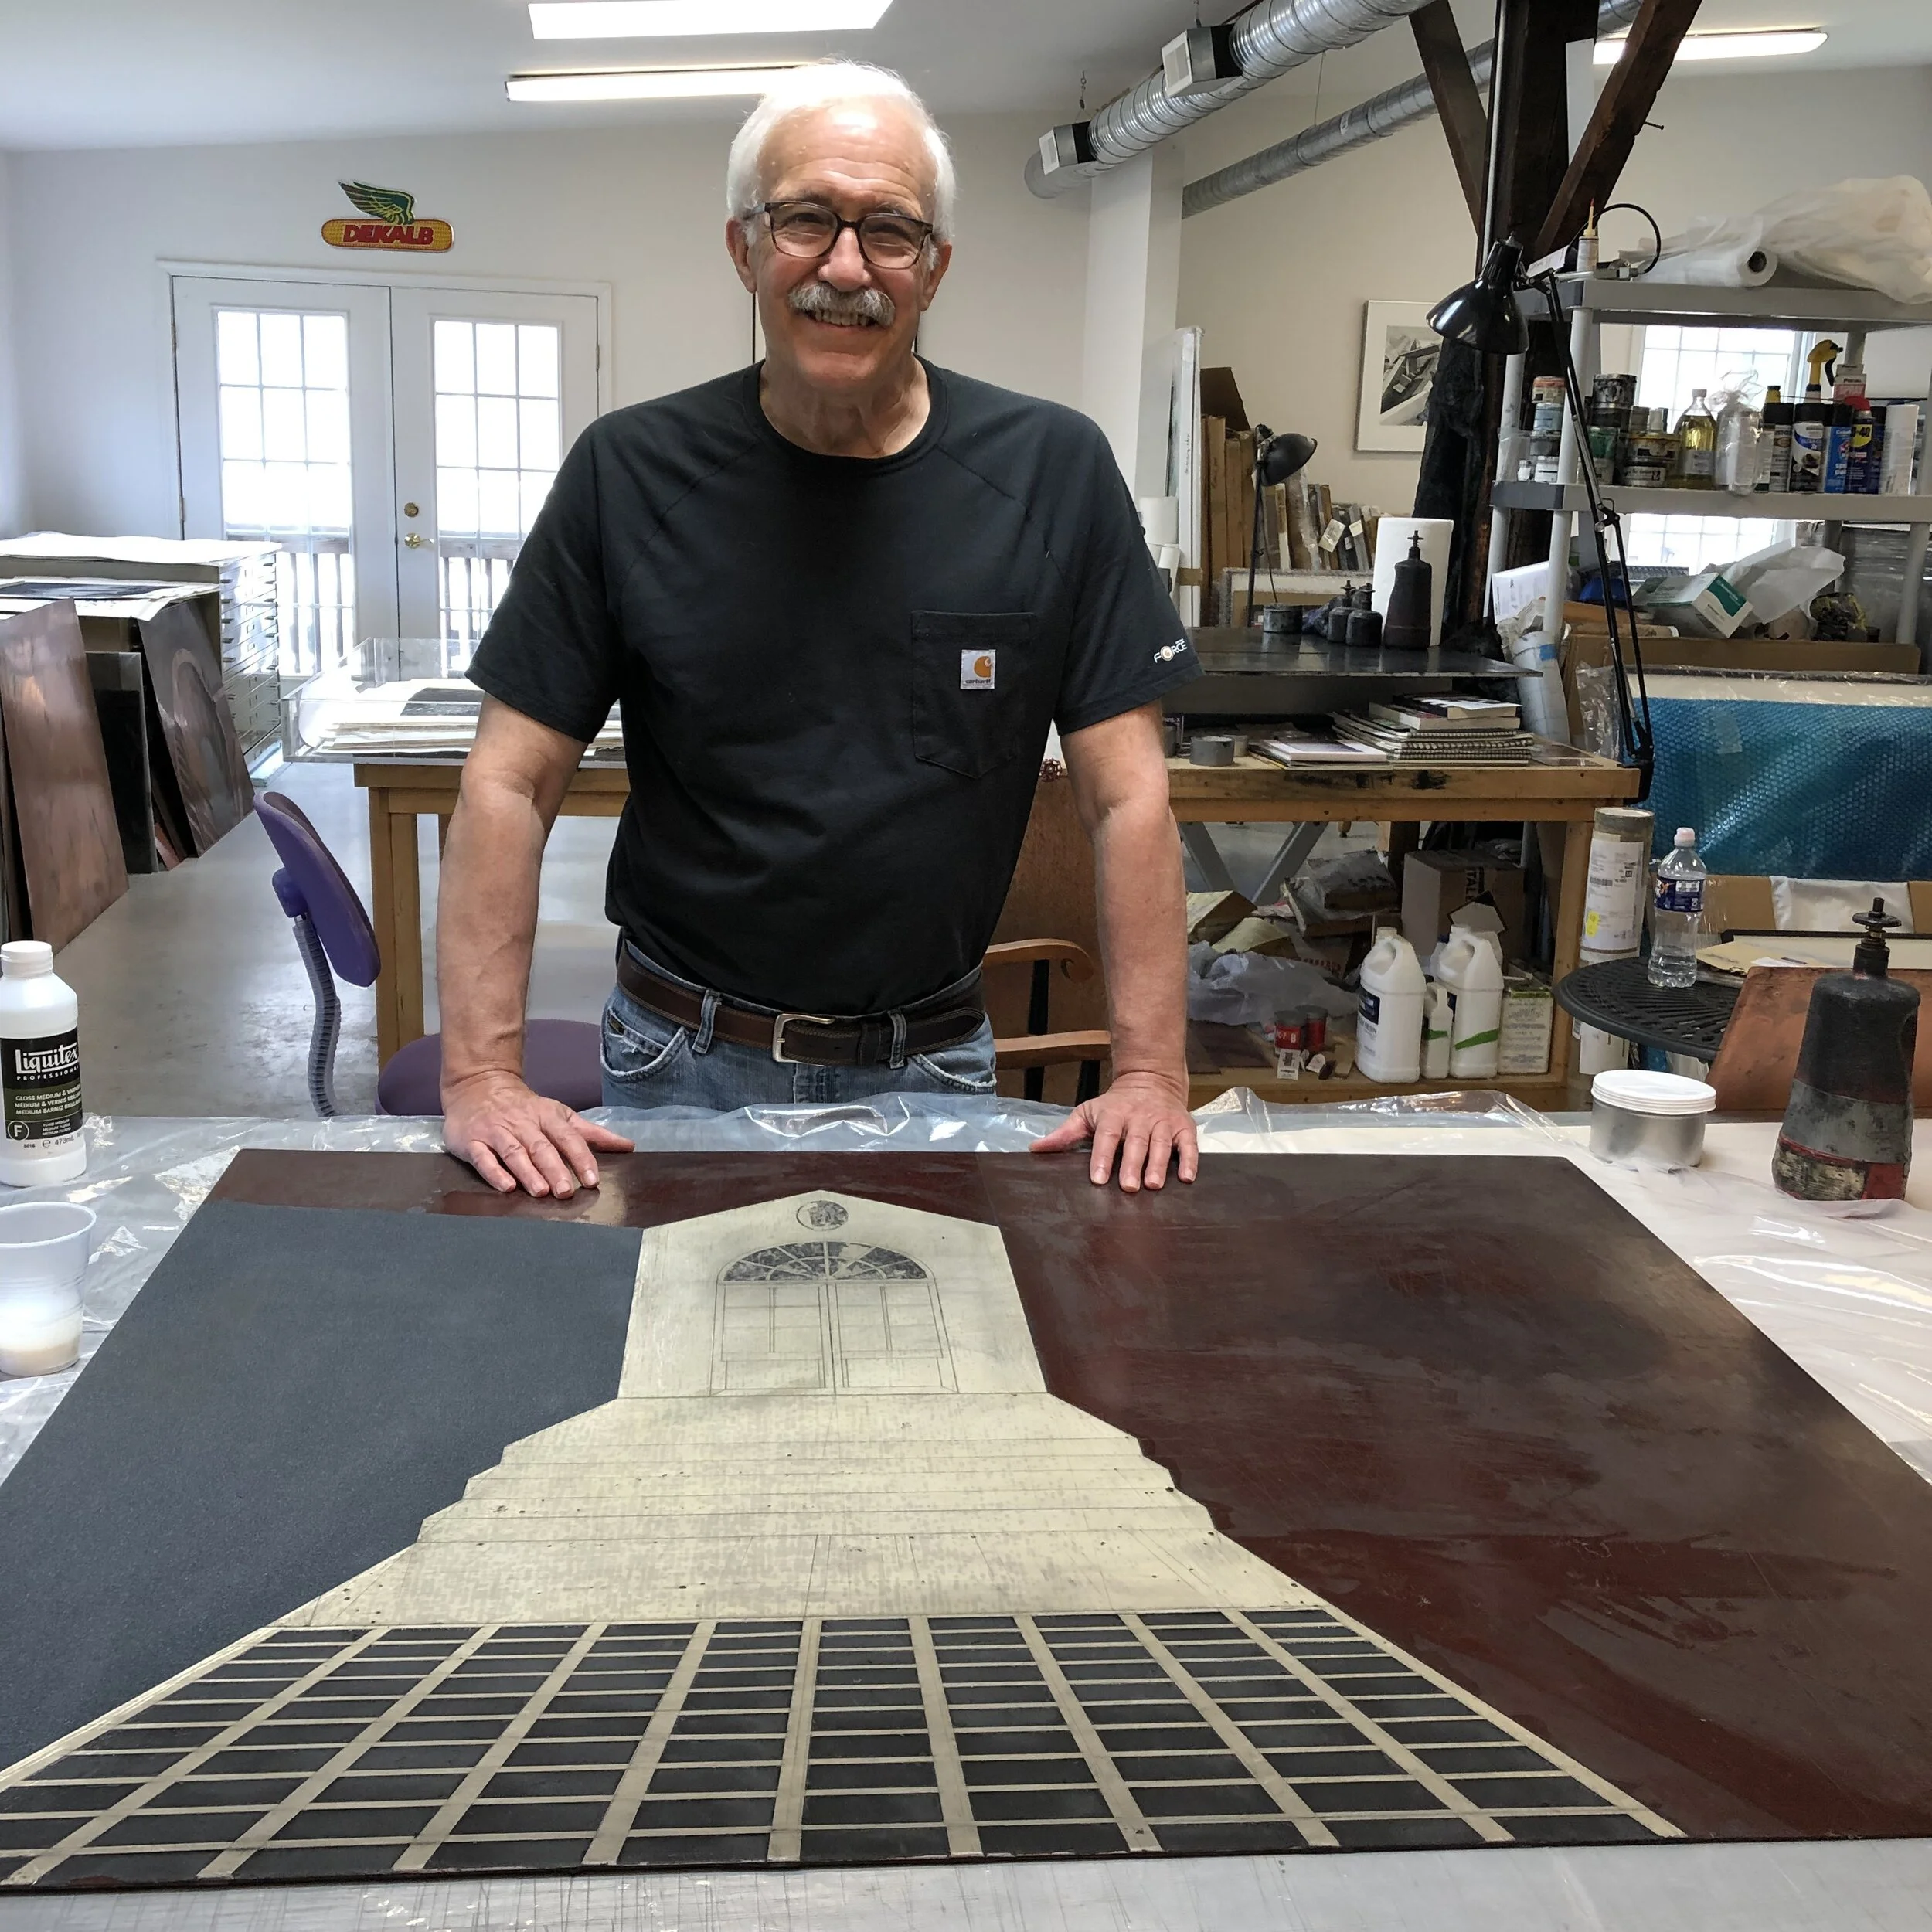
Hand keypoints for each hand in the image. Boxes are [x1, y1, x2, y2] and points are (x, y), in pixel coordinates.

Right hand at [442, 1069, 633, 1198]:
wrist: (477, 1086)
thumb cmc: (525, 1108)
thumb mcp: (560, 1114)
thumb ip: (593, 1133)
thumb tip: (628, 1146)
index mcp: (547, 1117)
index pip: (568, 1138)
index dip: (581, 1158)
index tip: (592, 1180)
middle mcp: (523, 1124)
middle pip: (541, 1147)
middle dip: (555, 1169)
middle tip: (566, 1191)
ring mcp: (496, 1132)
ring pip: (514, 1152)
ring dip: (527, 1172)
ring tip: (541, 1191)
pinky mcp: (472, 1141)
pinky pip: (483, 1158)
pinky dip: (494, 1172)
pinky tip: (506, 1187)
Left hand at [1029, 1071, 1198, 1192]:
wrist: (1152, 1078)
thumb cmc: (1115, 1104)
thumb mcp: (1088, 1113)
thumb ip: (1065, 1134)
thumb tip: (1035, 1149)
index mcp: (1113, 1114)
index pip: (1106, 1136)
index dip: (1102, 1157)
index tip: (1097, 1178)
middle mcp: (1139, 1118)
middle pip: (1135, 1142)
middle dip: (1132, 1164)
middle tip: (1129, 1187)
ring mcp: (1163, 1122)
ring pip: (1161, 1144)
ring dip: (1158, 1165)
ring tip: (1153, 1184)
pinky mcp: (1184, 1127)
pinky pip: (1189, 1144)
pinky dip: (1190, 1160)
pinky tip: (1187, 1178)